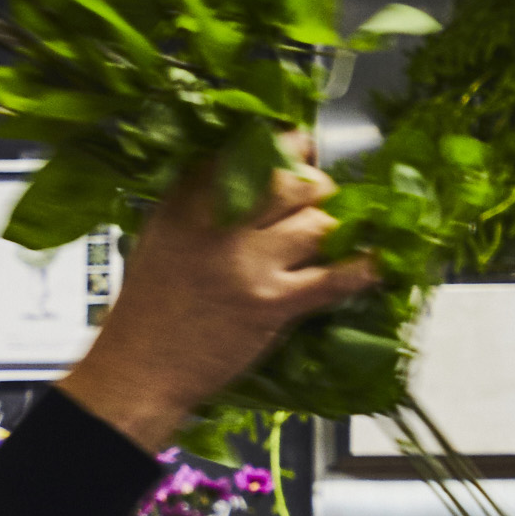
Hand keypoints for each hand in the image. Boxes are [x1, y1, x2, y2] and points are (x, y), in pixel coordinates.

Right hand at [55, 139, 381, 452]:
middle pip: (296, 180)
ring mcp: (250, 264)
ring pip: (319, 224)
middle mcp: (222, 223)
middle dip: (317, 186)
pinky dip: (361, 269)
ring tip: (330, 238)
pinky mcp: (273, 305)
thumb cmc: (151, 304)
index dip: (290, 148)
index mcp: (191, 198)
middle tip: (320, 198)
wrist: (140, 368)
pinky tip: (374, 264)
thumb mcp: (164, 231)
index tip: (301, 152)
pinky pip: (334, 278)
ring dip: (334, 230)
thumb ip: (203, 197)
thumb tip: (257, 172)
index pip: (254, 150)